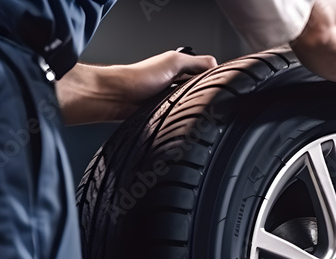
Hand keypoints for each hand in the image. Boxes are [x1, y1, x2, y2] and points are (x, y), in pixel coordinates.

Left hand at [57, 51, 216, 124]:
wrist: (115, 98)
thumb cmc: (136, 78)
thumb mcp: (173, 62)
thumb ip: (196, 62)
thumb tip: (217, 66)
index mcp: (178, 70)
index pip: (205, 75)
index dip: (213, 81)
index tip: (220, 87)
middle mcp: (174, 85)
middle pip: (199, 94)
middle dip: (202, 98)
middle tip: (202, 100)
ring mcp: (168, 102)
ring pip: (189, 109)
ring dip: (189, 111)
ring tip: (186, 109)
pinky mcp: (163, 117)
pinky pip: (178, 120)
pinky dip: (179, 120)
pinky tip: (177, 119)